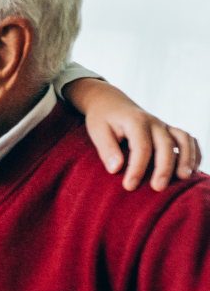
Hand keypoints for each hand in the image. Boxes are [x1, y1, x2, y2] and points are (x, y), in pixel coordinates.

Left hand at [65, 79, 201, 190]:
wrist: (111, 102)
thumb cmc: (102, 119)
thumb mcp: (97, 131)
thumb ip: (107, 149)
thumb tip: (115, 169)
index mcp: (135, 121)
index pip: (141, 146)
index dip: (137, 168)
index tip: (129, 186)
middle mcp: (153, 122)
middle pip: (165, 144)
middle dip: (164, 167)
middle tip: (158, 188)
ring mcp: (164, 125)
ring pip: (183, 139)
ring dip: (186, 158)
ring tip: (183, 178)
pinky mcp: (169, 130)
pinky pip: (188, 139)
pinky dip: (194, 153)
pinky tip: (192, 170)